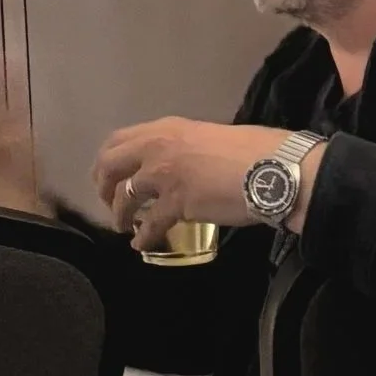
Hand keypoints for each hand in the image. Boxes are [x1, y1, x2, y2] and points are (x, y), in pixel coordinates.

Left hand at [92, 119, 315, 245]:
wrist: (273, 170)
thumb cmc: (251, 151)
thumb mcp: (207, 138)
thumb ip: (185, 148)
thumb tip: (179, 164)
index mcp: (165, 129)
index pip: (118, 140)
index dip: (107, 160)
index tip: (107, 175)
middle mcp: (157, 148)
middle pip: (109, 165)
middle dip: (102, 186)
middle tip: (107, 202)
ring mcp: (164, 176)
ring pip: (124, 197)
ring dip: (119, 215)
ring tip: (123, 227)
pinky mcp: (177, 204)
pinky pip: (150, 225)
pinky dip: (143, 238)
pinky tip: (142, 245)